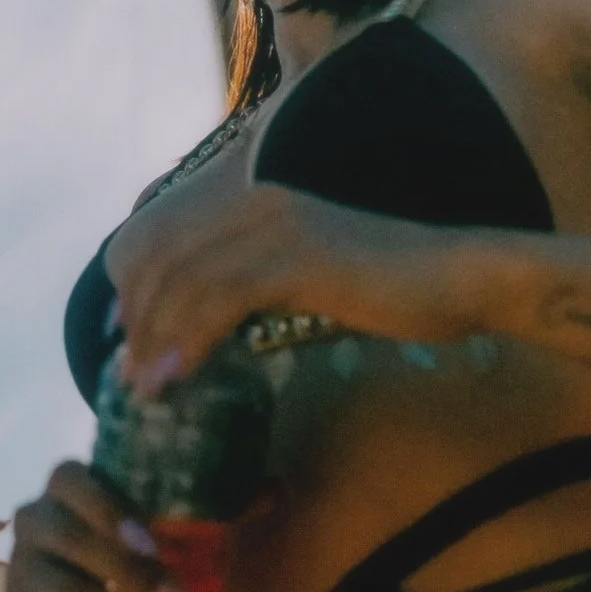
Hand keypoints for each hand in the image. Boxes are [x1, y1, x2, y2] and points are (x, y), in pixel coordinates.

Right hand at [3, 463, 196, 591]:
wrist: (82, 572)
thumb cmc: (126, 533)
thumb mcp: (147, 515)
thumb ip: (178, 521)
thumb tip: (241, 526)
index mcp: (64, 482)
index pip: (72, 482)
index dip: (108, 512)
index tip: (152, 545)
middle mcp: (32, 518)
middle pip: (75, 543)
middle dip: (135, 576)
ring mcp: (19, 566)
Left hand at [112, 178, 486, 396]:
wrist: (461, 278)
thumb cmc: (389, 289)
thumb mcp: (303, 282)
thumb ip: (251, 293)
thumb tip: (197, 331)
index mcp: (250, 202)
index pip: (155, 234)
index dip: (129, 289)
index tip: (129, 343)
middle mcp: (254, 202)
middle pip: (157, 256)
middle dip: (136, 321)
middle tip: (132, 378)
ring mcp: (276, 226)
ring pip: (183, 278)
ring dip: (155, 339)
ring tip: (147, 389)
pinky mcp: (299, 257)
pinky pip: (222, 297)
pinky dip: (190, 338)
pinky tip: (180, 374)